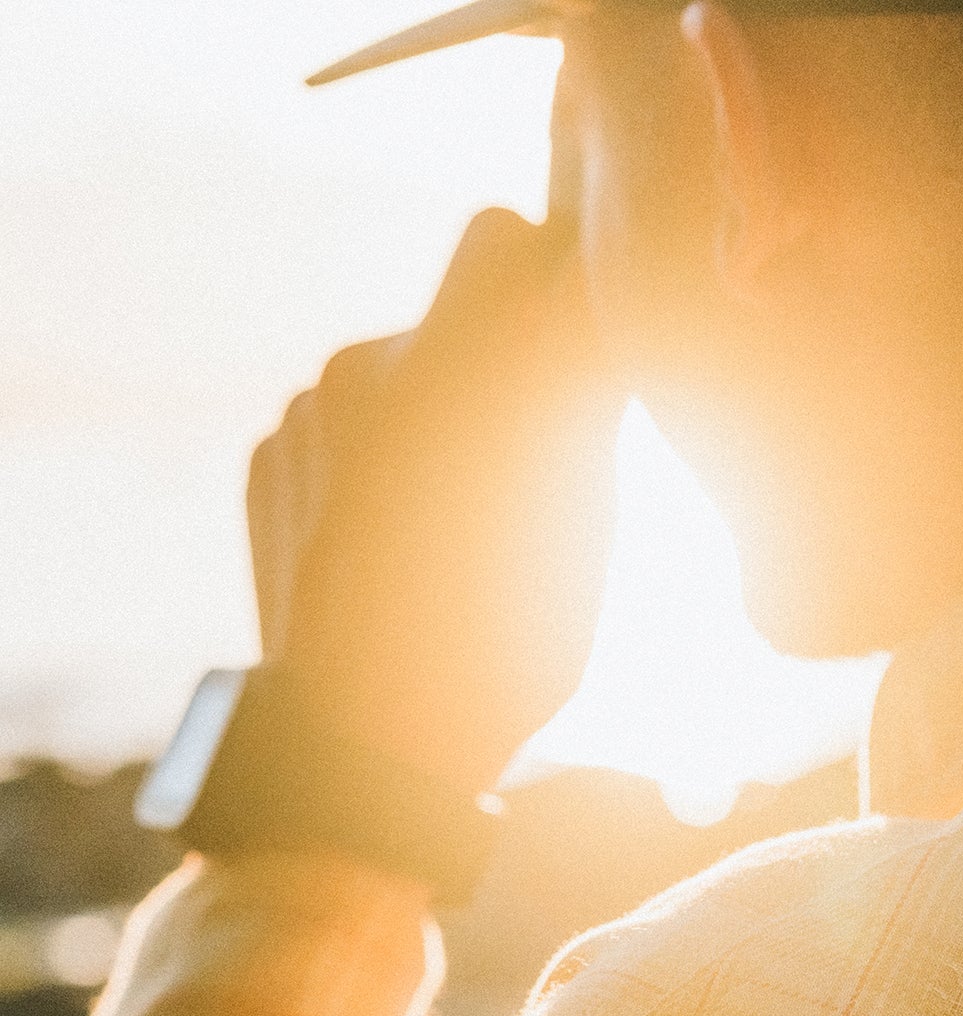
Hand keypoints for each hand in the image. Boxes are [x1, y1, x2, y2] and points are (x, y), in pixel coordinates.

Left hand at [247, 204, 615, 797]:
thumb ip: (580, 413)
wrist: (362, 746)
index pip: (542, 243)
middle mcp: (384, 358)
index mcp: (479, 373)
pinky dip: (385, 450)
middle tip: (554, 410)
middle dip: (526, 316)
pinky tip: (401, 537)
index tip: (611, 327)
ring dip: (450, 397)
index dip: (586, 272)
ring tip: (468, 510)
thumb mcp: (585, 535)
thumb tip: (590, 340)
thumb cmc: (501, 655)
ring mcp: (315, 401)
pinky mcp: (272, 446)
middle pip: (481, 267)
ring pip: (413, 350)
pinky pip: (350, 413)